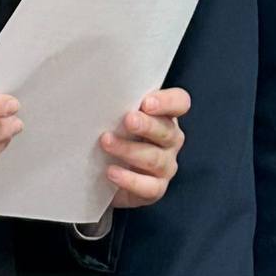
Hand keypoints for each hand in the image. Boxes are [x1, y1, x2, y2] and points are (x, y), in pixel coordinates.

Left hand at [101, 87, 190, 207]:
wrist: (105, 168)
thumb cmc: (114, 131)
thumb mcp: (116, 112)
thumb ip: (118, 100)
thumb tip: (96, 87)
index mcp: (164, 114)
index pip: (179, 102)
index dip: (167, 102)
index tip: (146, 103)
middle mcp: (170, 139)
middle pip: (167, 131)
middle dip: (147, 125)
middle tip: (128, 120)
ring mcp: (166, 165)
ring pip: (155, 158)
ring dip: (129, 150)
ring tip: (106, 142)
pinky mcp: (155, 188)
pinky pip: (149, 187)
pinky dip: (130, 180)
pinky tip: (111, 171)